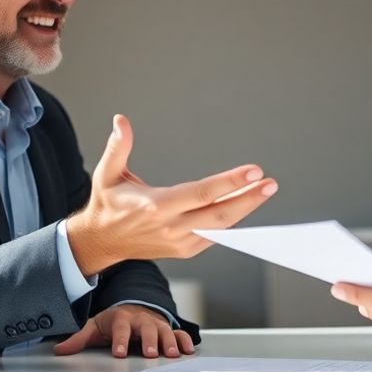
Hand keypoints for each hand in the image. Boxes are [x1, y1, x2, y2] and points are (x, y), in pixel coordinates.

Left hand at [52, 304, 194, 358]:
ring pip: (165, 330)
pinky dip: (184, 341)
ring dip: (169, 342)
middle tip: (151, 354)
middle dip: (150, 340)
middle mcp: (141, 320)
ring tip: (172, 355)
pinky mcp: (168, 329)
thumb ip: (79, 339)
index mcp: (122, 318)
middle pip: (147, 328)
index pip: (121, 328)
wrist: (133, 309)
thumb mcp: (94, 328)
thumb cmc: (113, 322)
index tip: (119, 352)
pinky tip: (188, 350)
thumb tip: (59, 350)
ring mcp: (156, 323)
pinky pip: (179, 333)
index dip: (120, 340)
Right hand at [67, 114, 277, 274]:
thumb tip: (121, 121)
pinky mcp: (184, 250)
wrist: (102, 241)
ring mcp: (179, 242)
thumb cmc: (107, 205)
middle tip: (270, 184)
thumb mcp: (107, 174)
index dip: (230, 183)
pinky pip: (214, 236)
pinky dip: (232, 223)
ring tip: (264, 191)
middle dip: (249, 199)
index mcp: (156, 206)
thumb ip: (117, 147)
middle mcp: (171, 227)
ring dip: (245, 209)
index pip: (202, 193)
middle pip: (219, 215)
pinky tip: (245, 206)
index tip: (253, 172)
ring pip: (221, 228)